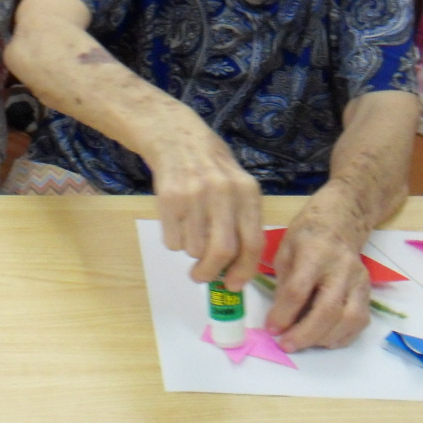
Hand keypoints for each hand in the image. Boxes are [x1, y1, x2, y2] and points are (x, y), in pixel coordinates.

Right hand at [144, 114, 264, 284]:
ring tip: (189, 232)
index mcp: (247, 192)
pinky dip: (174, 241)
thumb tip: (237, 269)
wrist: (176, 137)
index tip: (233, 285)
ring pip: (194, 249)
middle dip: (211, 272)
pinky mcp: (169, 198)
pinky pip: (173, 240)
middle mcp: (224, 193)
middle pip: (222, 251)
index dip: (244, 271)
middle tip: (202, 277)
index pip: (253, 243)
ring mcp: (195, 194)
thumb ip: (242, 223)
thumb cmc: (211, 169)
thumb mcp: (236, 187)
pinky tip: (176, 221)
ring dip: (191, 252)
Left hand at [266, 213, 370, 351]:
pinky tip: (323, 338)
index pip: (299, 289)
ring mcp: (359, 281)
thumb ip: (283, 283)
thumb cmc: (306, 238)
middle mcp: (342, 268)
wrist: (340, 224)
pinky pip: (360, 322)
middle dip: (305, 334)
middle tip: (286, 345)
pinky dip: (342, 336)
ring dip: (324, 338)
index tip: (271, 329)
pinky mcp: (368, 291)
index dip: (283, 314)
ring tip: (304, 342)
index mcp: (315, 253)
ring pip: (349, 319)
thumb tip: (279, 319)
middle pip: (328, 309)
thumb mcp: (285, 251)